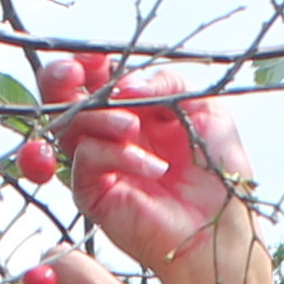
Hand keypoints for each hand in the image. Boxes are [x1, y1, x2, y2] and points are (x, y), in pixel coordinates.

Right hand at [47, 60, 254, 275]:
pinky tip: (151, 166)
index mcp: (136, 107)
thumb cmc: (218, 172)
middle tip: (77, 73)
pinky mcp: (93, 193)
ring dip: (99, 118)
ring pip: (70, 126)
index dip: (87, 62)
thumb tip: (123, 84)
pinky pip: (85, 161)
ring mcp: (99, 163)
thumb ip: (167, 81)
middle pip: (63, 97)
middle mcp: (111, 133)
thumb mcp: (204, 108)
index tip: (95, 57)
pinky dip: (116, 155)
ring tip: (133, 127)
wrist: (222, 226)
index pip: (95, 77)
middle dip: (62, 79)